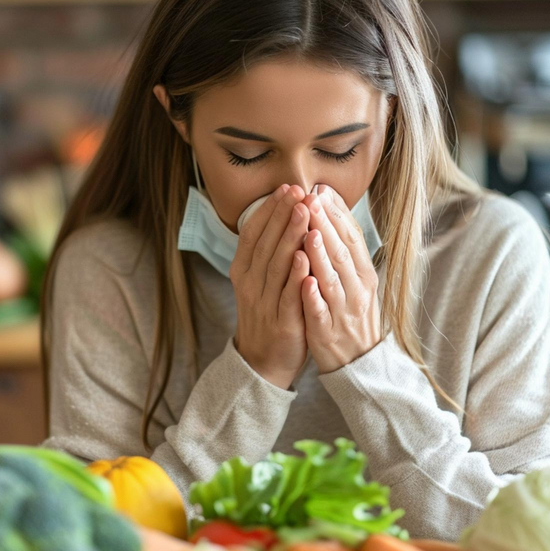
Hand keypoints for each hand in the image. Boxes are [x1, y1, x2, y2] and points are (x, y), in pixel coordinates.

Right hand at [230, 184, 311, 388]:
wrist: (263, 362)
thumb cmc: (268, 315)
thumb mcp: (259, 281)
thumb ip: (267, 253)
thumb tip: (281, 216)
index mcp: (244, 271)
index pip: (254, 233)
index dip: (268, 210)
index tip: (285, 188)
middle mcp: (250, 284)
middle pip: (265, 243)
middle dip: (282, 215)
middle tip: (297, 191)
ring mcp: (264, 303)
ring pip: (276, 265)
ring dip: (290, 236)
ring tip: (303, 212)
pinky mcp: (281, 322)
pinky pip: (288, 295)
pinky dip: (296, 275)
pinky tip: (305, 256)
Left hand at [297, 185, 381, 372]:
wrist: (358, 361)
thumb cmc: (350, 312)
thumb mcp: (355, 279)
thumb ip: (344, 248)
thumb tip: (331, 208)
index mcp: (363, 273)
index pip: (352, 237)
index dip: (337, 213)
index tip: (320, 190)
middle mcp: (357, 288)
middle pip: (342, 252)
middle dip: (325, 226)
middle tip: (309, 200)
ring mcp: (343, 310)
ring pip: (332, 279)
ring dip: (320, 256)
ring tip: (308, 233)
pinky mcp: (328, 331)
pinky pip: (321, 311)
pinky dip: (313, 296)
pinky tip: (304, 282)